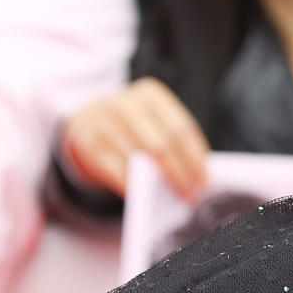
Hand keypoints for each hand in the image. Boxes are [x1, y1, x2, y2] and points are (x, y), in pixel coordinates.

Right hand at [61, 77, 209, 199]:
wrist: (86, 123)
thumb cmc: (132, 127)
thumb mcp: (152, 123)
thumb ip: (173, 141)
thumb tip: (196, 174)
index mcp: (150, 94)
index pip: (181, 128)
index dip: (195, 157)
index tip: (205, 181)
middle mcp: (125, 104)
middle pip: (161, 144)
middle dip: (180, 173)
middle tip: (191, 195)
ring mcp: (103, 122)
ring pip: (138, 159)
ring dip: (157, 183)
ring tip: (172, 197)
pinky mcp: (87, 143)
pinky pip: (116, 170)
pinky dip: (132, 186)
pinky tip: (144, 196)